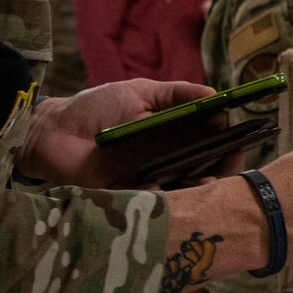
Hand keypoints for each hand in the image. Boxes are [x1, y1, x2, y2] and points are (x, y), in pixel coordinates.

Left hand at [20, 79, 212, 188]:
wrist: (51, 130)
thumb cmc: (94, 107)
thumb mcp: (138, 92)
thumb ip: (175, 93)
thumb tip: (214, 93)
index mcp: (169, 134)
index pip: (206, 142)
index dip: (226, 143)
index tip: (240, 139)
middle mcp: (162, 159)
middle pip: (200, 168)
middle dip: (221, 167)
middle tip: (231, 163)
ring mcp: (145, 178)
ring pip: (180, 188)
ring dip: (196, 186)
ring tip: (207, 182)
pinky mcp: (124, 195)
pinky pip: (147, 200)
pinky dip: (158, 197)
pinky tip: (164, 189)